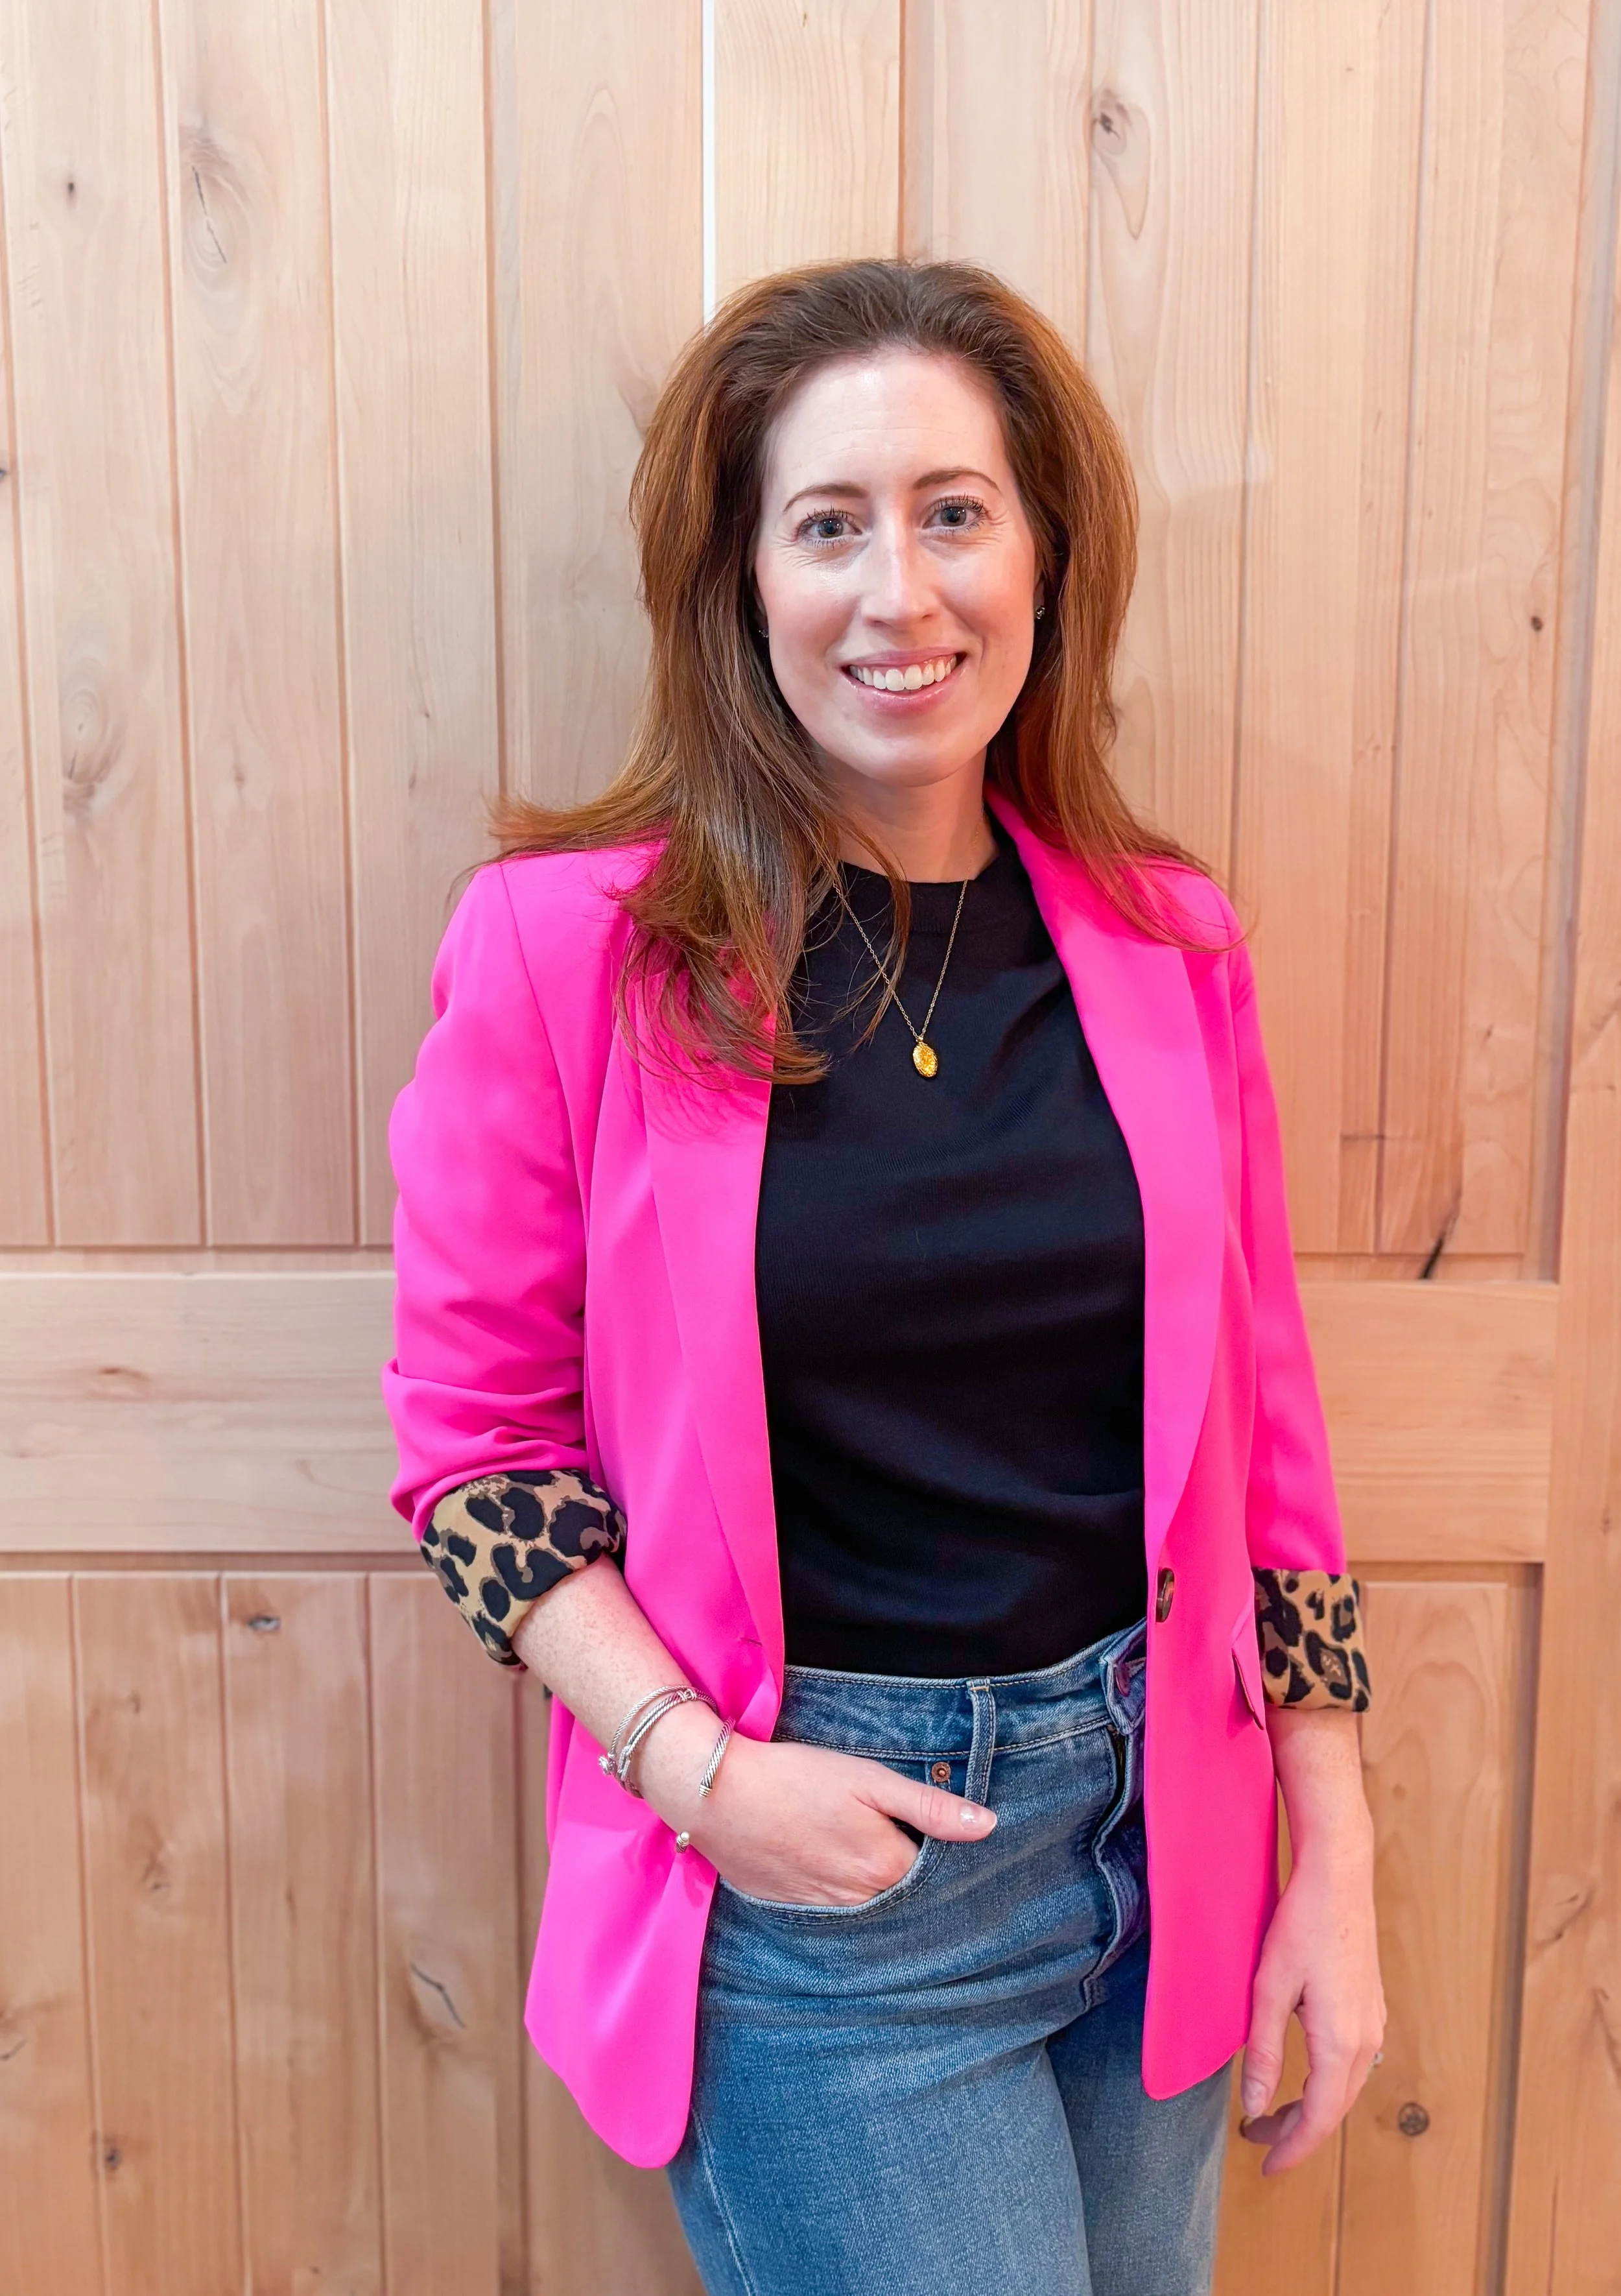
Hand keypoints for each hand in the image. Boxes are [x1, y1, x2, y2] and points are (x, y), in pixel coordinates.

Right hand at [636, 1701, 995, 1905]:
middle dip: (914, 1882)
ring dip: (879, 1894)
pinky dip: (843, 1900)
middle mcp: (859, 1901)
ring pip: (870, 1910)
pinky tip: (834, 1873)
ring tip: (873, 1862)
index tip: (946, 1842)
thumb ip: (929, 1806)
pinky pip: (833, 1915)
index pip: (935, 1875)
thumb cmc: (796, 1777)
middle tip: (910, 1852)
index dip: (942, 1856)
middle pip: (904, 1899)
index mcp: (885, 1867)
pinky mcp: (791, 1910)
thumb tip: (989, 1826)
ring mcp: (823, 1911)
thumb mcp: (868, 1779)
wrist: (717, 1794)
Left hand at [1239, 1713, 1384, 2174]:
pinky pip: (1352, 2064)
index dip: (1292, 2149)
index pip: (1318, 2118)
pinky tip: (1303, 2075)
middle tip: (1259, 2142)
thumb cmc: (1302, 1925)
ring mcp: (1374, 2023)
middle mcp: (1366, 2040)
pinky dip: (1327, 2083)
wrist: (1339, 1877)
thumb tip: (1256, 2107)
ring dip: (1313, 2108)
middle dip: (1298, 2133)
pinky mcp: (1371, 2007)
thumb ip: (1264, 2052)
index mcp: (1340, 2041)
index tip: (1266, 2166)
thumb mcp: (1269, 1990)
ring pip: (1345, 2087)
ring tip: (1275, 2114)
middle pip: (1335, 2108)